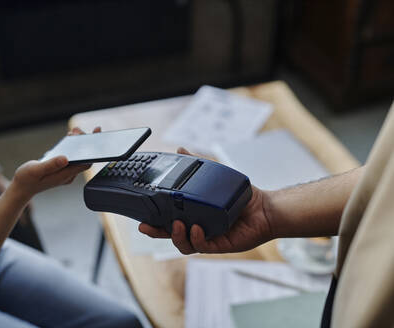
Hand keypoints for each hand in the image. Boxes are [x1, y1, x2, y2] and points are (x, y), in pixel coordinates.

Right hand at [10, 126, 100, 200]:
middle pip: (84, 158)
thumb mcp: (36, 170)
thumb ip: (51, 165)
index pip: (86, 162)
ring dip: (78, 143)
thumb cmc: (27, 180)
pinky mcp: (61, 169)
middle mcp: (68, 174)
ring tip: (74, 131)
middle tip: (80, 130)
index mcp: (65, 175)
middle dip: (84, 142)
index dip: (94, 150)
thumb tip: (65, 158)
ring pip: (77, 156)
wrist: (21, 188)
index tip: (96, 136)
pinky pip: (70, 157)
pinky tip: (69, 137)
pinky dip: (71, 146)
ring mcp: (65, 172)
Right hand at [138, 147, 273, 254]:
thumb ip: (197, 164)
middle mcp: (197, 228)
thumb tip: (180, 150)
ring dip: (176, 236)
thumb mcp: (215, 176)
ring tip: (177, 224)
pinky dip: (196, 237)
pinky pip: (202, 245)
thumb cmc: (241, 196)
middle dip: (157, 232)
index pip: (169, 220)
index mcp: (193, 215)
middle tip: (147, 226)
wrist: (265, 208)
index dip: (154, 221)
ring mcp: (207, 238)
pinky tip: (196, 227)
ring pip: (184, 244)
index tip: (142, 218)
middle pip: (171, 235)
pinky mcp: (219, 244)